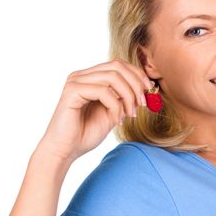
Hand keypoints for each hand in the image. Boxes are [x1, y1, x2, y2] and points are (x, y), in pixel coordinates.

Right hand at [37, 59, 153, 163]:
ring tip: (130, 115)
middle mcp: (82, 75)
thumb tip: (145, 87)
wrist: (65, 151)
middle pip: (117, 66)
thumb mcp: (113, 112)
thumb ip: (124, 98)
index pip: (119, 65)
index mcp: (90, 77)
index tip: (150, 90)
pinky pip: (103, 91)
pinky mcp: (72, 91)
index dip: (138, 74)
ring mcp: (75, 81)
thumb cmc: (86, 133)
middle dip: (135, 83)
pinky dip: (115, 106)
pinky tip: (116, 120)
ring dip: (128, 96)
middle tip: (143, 103)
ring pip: (113, 77)